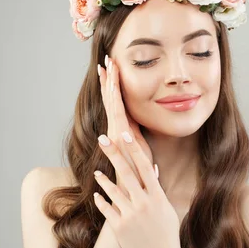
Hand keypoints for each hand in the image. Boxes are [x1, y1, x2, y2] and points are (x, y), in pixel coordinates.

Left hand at [93, 132, 180, 247]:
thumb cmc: (167, 235)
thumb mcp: (167, 209)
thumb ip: (157, 188)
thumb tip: (152, 168)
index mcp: (157, 197)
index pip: (144, 167)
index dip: (135, 150)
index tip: (126, 134)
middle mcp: (144, 203)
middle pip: (126, 172)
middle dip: (113, 153)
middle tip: (103, 138)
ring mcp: (131, 215)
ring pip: (113, 191)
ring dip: (103, 179)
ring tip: (96, 171)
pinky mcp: (120, 228)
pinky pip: (106, 210)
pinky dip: (101, 201)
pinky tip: (96, 194)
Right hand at [98, 55, 152, 192]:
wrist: (134, 188)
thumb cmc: (139, 174)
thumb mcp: (142, 153)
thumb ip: (140, 145)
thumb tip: (143, 139)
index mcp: (121, 129)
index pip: (116, 103)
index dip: (112, 86)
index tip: (110, 70)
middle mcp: (115, 127)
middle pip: (110, 97)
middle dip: (108, 78)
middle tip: (105, 59)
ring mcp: (116, 129)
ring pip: (112, 100)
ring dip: (110, 81)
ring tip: (107, 64)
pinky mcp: (120, 132)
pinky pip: (116, 109)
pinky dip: (113, 95)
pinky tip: (112, 82)